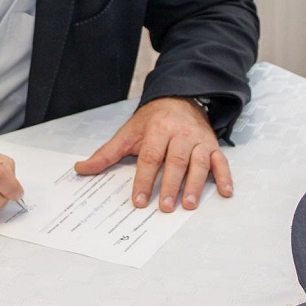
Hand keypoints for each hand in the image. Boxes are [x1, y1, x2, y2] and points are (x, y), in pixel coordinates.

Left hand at [74, 97, 233, 211]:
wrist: (180, 98)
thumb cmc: (153, 120)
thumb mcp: (128, 132)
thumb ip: (107, 153)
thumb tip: (80, 169)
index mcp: (158, 129)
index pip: (150, 157)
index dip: (144, 180)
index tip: (139, 200)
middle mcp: (181, 134)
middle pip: (175, 162)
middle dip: (170, 185)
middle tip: (164, 207)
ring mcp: (199, 140)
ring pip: (199, 163)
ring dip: (195, 185)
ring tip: (188, 205)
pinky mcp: (213, 145)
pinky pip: (221, 161)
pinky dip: (225, 176)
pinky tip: (225, 192)